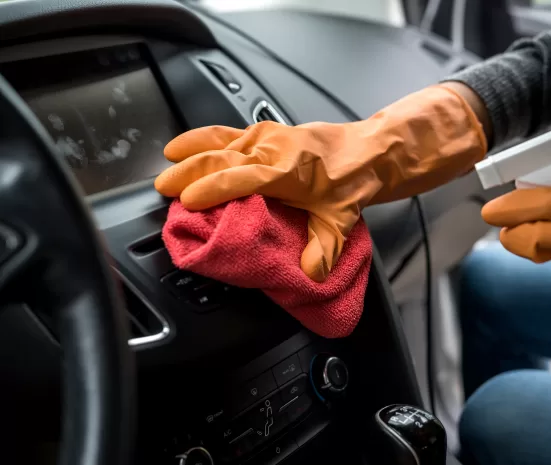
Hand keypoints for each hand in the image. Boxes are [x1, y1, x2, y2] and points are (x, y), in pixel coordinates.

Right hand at [155, 86, 486, 281]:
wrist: (369, 150)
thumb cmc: (353, 180)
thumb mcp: (341, 219)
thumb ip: (324, 248)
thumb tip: (311, 273)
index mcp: (287, 170)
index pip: (240, 177)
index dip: (211, 188)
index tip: (186, 200)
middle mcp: (274, 148)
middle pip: (222, 156)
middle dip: (189, 171)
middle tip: (164, 187)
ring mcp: (270, 135)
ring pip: (223, 139)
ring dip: (193, 149)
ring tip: (168, 158)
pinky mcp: (269, 130)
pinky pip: (231, 131)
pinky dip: (208, 136)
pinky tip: (194, 143)